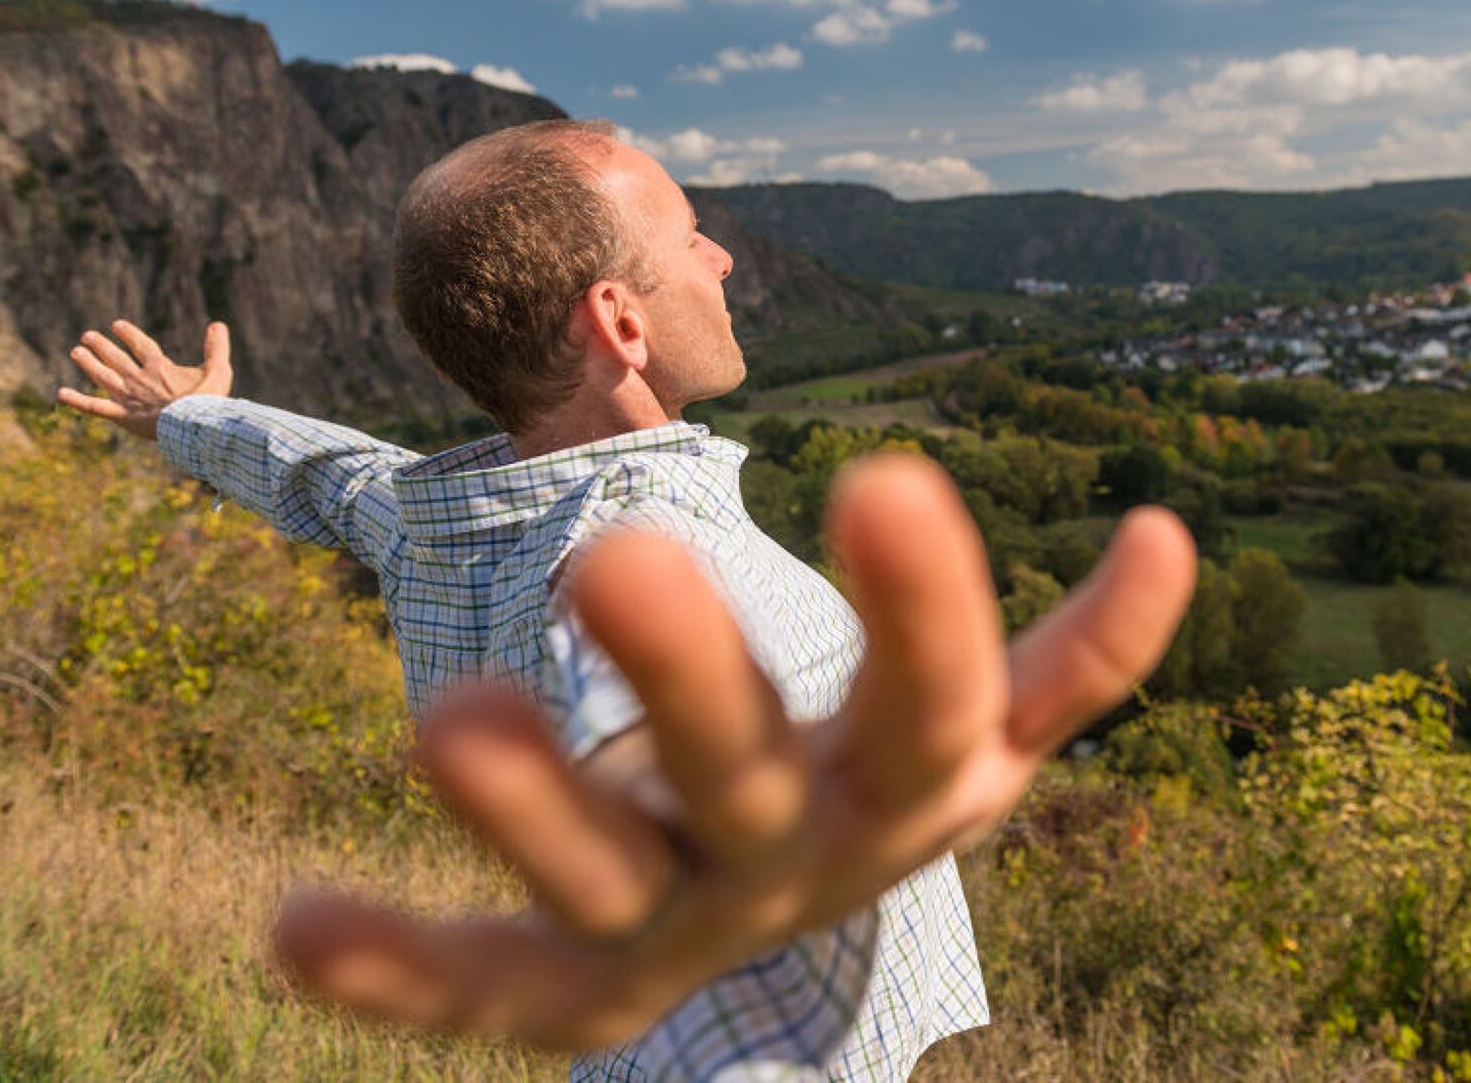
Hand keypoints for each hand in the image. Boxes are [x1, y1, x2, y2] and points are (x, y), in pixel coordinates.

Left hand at [56, 319, 232, 439]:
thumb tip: (218, 324)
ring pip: (103, 376)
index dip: (127, 333)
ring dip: (88, 363)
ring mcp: (128, 397)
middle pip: (116, 358)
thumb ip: (216, 347)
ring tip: (76, 352)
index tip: (116, 325)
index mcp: (160, 367)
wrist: (193, 427)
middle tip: (88, 336)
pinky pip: (95, 407)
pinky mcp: (122, 416)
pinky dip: (78, 400)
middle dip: (101, 345)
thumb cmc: (208, 400)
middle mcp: (139, 378)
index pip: (140, 345)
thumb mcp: (218, 370)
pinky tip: (61, 393)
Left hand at [273, 452, 1196, 1048]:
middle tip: (614, 557)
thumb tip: (1180, 536)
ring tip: (436, 714)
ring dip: (534, 812)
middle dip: (693, 681)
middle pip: (754, 780)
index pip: (941, 701)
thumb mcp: (971, 723)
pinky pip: (492, 997)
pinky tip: (290, 929)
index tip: (888, 473)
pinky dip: (400, 971)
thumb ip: (1075, 656)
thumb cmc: (873, 775)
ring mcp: (688, 932)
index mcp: (914, 785)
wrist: (800, 933)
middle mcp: (804, 863)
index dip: (925, 610)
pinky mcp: (581, 994)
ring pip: (613, 885)